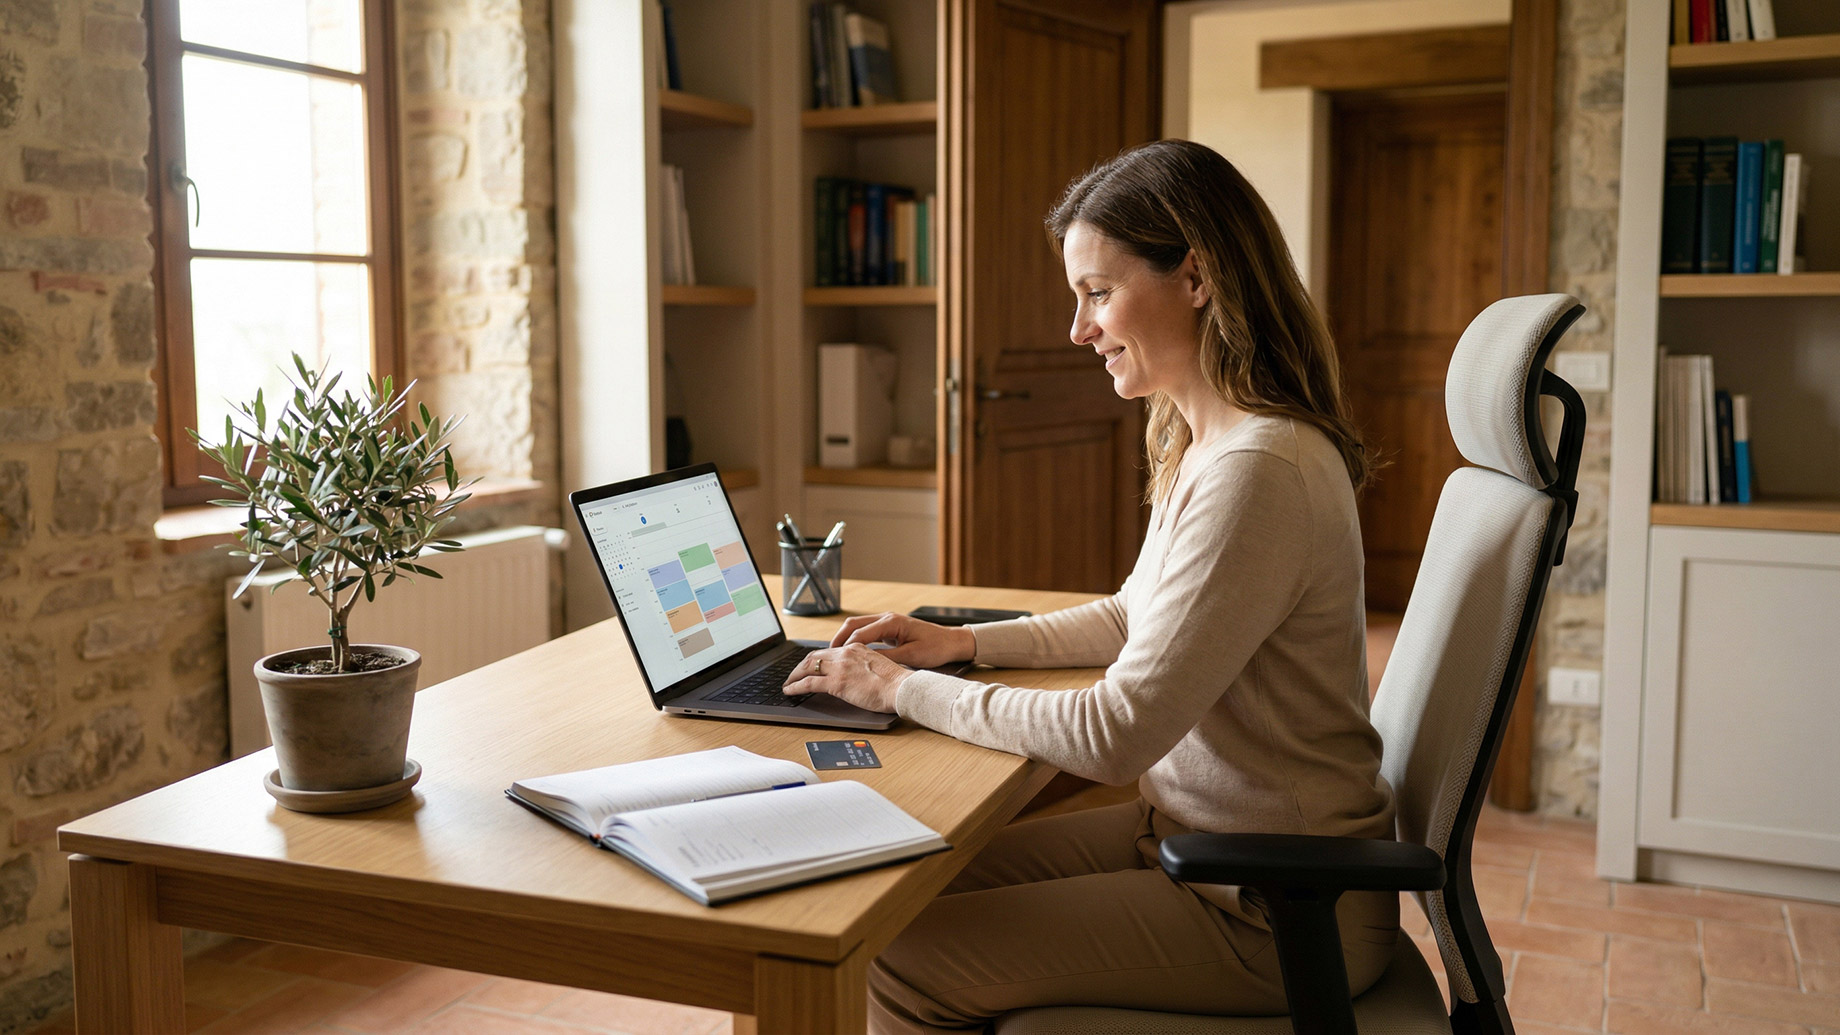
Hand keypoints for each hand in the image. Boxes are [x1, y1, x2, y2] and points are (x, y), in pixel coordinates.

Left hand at [783, 644, 912, 713]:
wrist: (900, 687)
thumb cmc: (895, 682)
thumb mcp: (878, 666)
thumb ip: (863, 665)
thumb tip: (856, 674)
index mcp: (856, 648)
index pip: (829, 651)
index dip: (816, 658)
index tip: (810, 665)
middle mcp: (845, 653)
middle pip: (814, 656)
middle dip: (801, 665)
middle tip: (793, 674)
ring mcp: (840, 668)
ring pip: (808, 667)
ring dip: (794, 675)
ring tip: (788, 683)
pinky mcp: (837, 683)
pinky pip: (808, 683)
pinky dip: (796, 686)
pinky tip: (790, 691)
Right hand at [827, 612, 975, 669]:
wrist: (952, 642)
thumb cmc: (936, 647)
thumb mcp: (912, 655)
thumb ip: (888, 658)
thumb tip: (866, 663)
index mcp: (891, 622)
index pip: (859, 633)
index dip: (844, 647)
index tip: (834, 659)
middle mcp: (886, 618)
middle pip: (853, 625)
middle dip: (837, 639)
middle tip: (826, 655)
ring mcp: (887, 622)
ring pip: (857, 627)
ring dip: (844, 639)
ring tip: (833, 655)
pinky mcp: (889, 629)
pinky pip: (866, 632)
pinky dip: (854, 641)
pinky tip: (850, 653)